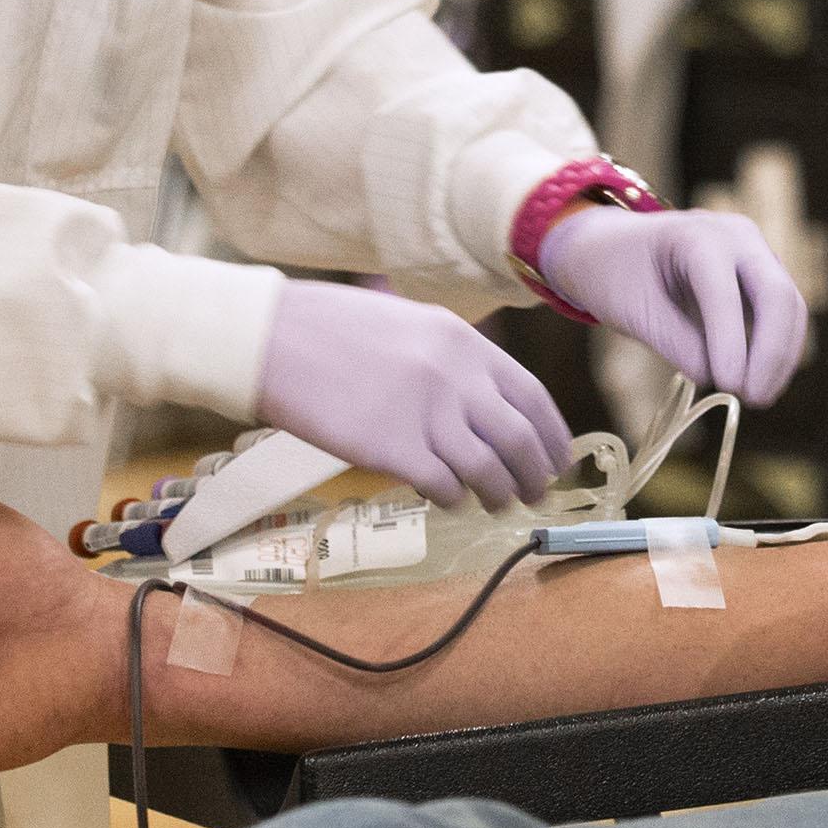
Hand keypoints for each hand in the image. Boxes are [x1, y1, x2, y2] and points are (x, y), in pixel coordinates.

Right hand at [257, 279, 571, 505]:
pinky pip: (443, 486)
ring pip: (488, 469)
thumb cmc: (332, 329)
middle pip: (519, 439)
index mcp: (464, 342)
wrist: (270, 338)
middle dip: (535, 474)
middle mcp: (455, 377)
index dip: (551, 435)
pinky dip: (454, 498)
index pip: (532, 397)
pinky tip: (450, 500)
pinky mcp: (391, 449)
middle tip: (535, 493)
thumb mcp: (411, 324)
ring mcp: (424, 413)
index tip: (557, 459)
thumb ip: (453, 359)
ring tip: (496, 503)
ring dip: (499, 493)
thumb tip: (486, 402)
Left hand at [538, 205, 808, 405]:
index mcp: (697, 236)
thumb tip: (718, 378)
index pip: (725, 292)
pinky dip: (778, 348)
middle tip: (756, 399)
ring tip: (759, 397)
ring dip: (781, 356)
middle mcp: (738, 237)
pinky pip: (784, 312)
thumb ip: (676, 342)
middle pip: (777, 294)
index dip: (730, 342)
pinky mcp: (763, 275)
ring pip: (789, 305)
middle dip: (772, 352)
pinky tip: (762, 381)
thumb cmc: (618, 275)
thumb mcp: (634, 311)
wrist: (614, 246)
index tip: (728, 387)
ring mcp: (756, 253)